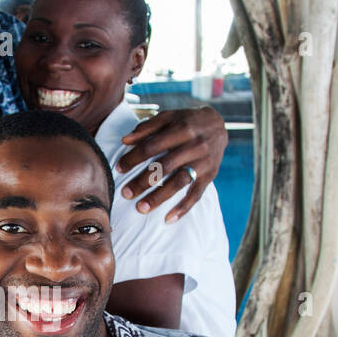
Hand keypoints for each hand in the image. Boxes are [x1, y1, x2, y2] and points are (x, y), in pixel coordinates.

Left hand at [116, 106, 226, 221]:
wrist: (218, 124)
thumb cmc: (187, 121)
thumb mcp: (168, 117)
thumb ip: (147, 127)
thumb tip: (124, 140)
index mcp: (181, 129)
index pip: (152, 146)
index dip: (134, 157)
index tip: (119, 168)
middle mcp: (194, 146)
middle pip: (165, 166)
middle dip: (143, 181)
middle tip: (126, 193)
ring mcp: (204, 162)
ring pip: (179, 182)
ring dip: (159, 197)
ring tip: (141, 208)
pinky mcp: (210, 175)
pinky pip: (197, 194)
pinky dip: (183, 208)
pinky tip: (168, 219)